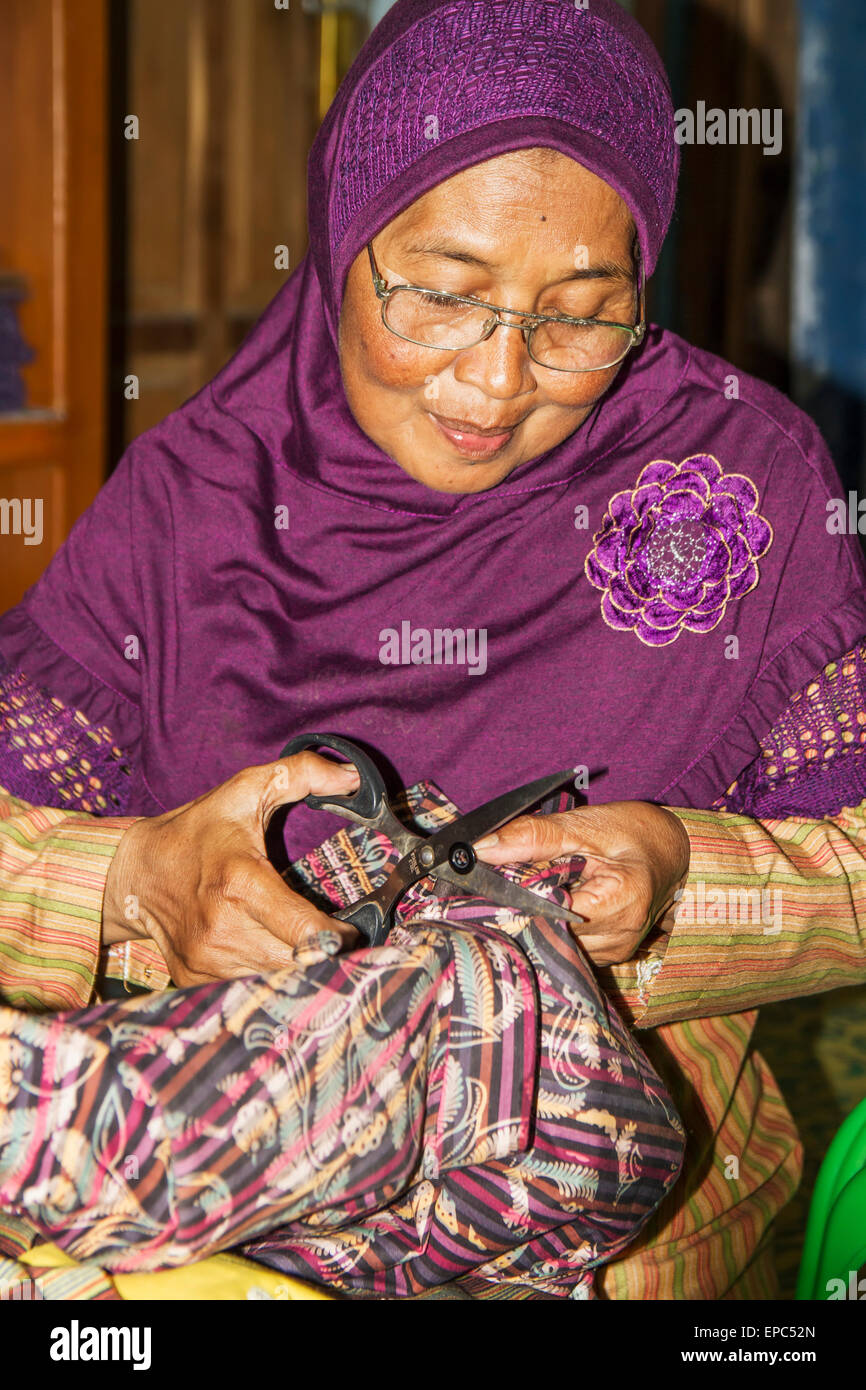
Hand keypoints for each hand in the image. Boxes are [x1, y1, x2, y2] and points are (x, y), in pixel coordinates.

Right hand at [102, 753, 360, 984]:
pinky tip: (270, 954)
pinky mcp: (195, 979)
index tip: (351, 927)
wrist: (134, 873)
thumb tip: (353, 775)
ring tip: (303, 944)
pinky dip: (267, 976)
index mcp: (240, 881)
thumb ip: (301, 774)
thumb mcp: (245, 790)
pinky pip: (248, 988)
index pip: (305, 930)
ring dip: (298, 967)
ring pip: (277, 980)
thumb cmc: (198, 831)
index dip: (337, 935)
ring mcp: (206, 960)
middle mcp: (222, 928)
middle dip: (324, 952)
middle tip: (334, 936)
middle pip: (298, 961)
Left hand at [475, 801, 689, 965]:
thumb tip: (481, 849)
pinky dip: (555, 923)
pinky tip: (556, 902)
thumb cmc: (636, 832)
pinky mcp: (609, 954)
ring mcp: (615, 951)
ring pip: (555, 942)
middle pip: (549, 932)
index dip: (517, 895)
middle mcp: (619, 937)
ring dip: (540, 916)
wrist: (676, 850)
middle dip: (525, 906)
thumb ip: (533, 837)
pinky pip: (568, 944)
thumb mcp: (585, 825)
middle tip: (514, 878)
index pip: (548, 912)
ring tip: (542, 886)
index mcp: (620, 902)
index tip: (494, 877)